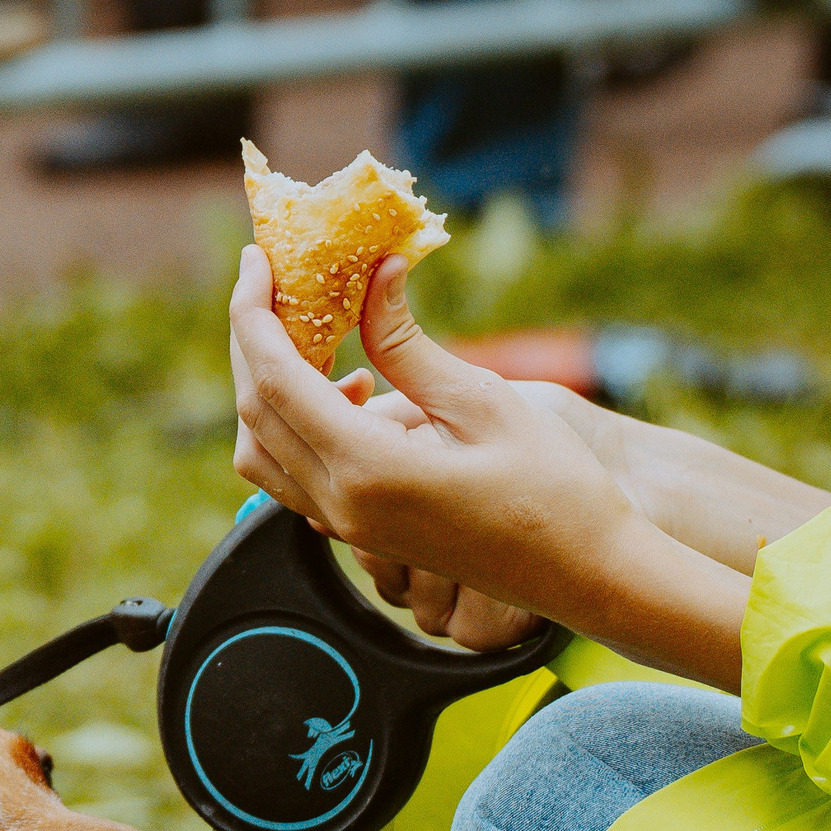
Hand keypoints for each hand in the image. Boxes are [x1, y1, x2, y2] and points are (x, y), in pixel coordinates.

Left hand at [230, 246, 749, 687]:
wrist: (580, 570)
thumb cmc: (552, 487)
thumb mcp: (482, 401)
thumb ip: (409, 343)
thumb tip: (376, 272)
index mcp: (366, 468)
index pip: (275, 378)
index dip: (253, 313)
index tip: (254, 260)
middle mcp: (340, 503)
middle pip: (253, 412)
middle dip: (249, 339)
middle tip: (268, 280)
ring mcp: (343, 524)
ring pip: (262, 449)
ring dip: (265, 384)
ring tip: (307, 328)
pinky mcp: (357, 530)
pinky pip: (292, 473)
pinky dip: (292, 422)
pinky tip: (348, 388)